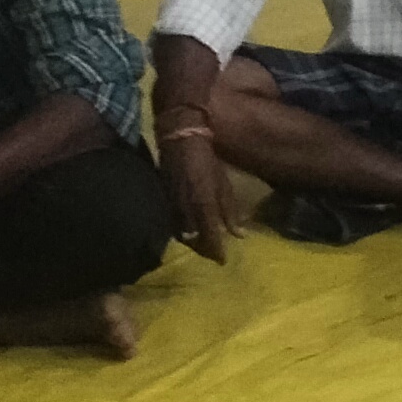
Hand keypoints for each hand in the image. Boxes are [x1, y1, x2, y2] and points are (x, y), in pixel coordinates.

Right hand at [162, 118, 237, 263]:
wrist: (179, 140)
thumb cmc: (206, 160)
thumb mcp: (223, 184)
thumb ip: (229, 211)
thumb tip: (239, 235)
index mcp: (202, 205)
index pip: (209, 238)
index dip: (216, 252)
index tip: (223, 261)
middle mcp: (185, 210)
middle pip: (193, 241)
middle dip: (203, 250)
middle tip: (212, 254)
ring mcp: (171, 206)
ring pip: (180, 234)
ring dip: (191, 243)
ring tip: (201, 246)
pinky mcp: (162, 201)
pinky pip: (171, 224)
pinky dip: (180, 232)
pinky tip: (187, 232)